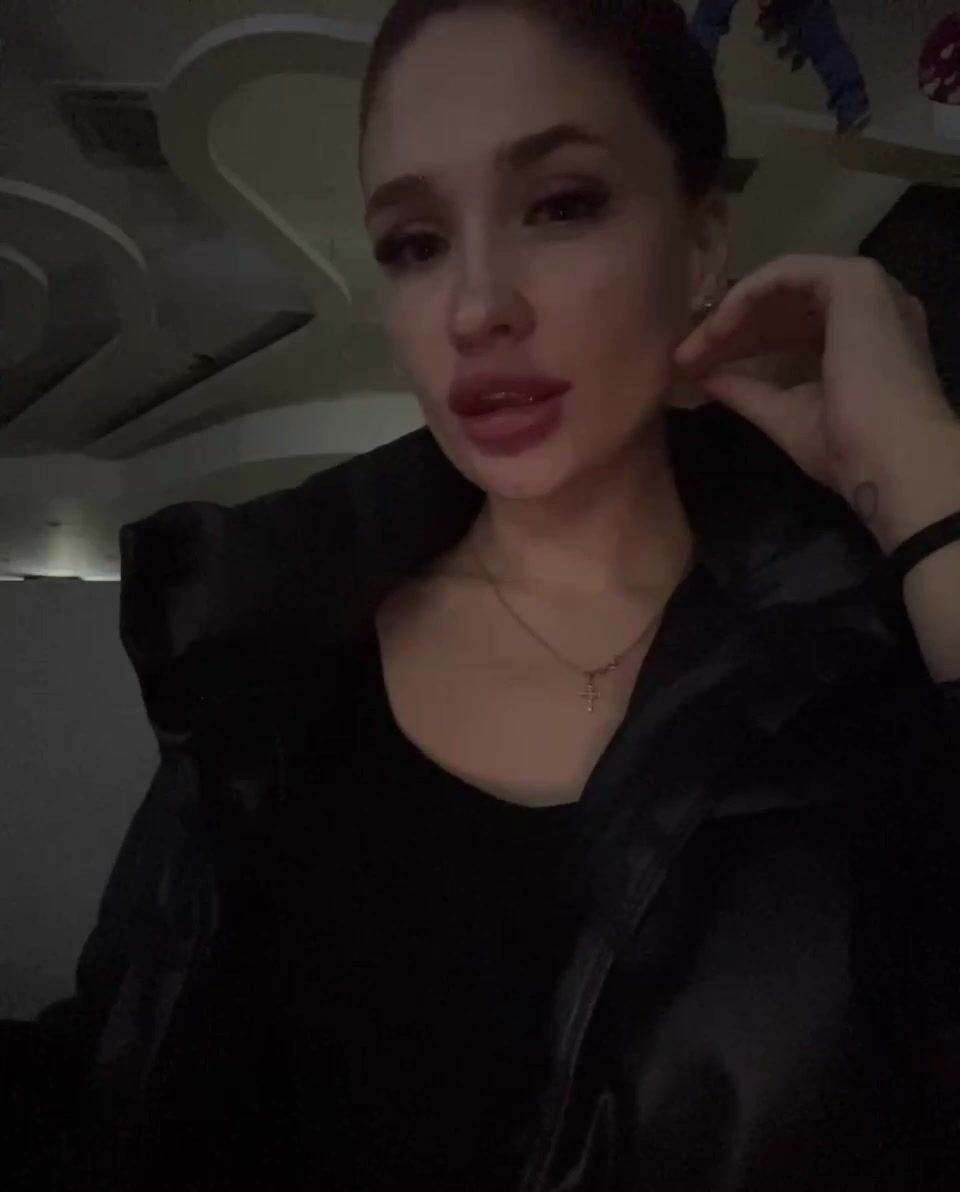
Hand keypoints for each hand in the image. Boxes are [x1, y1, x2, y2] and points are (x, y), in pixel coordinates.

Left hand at [673, 254, 959, 544]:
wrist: (890, 457)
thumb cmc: (847, 446)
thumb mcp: (785, 415)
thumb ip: (747, 390)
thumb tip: (703, 377)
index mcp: (862, 339)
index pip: (792, 329)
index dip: (742, 344)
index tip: (698, 368)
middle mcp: (869, 307)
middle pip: (783, 306)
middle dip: (729, 330)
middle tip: (685, 357)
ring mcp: (866, 289)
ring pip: (780, 286)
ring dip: (730, 314)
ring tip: (693, 348)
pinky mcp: (854, 280)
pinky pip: (784, 273)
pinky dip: (744, 296)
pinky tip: (716, 328)